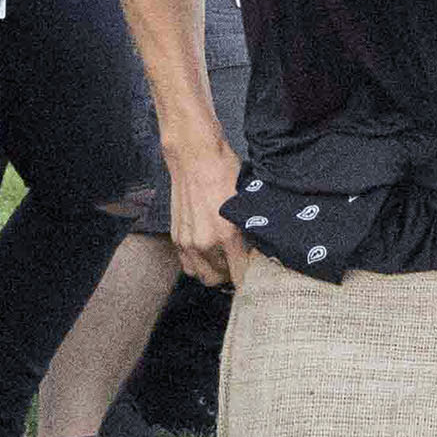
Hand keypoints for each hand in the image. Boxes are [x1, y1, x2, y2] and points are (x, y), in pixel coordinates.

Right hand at [166, 134, 249, 288]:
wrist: (195, 156)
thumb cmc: (225, 173)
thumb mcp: (246, 204)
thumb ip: (250, 233)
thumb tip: (260, 253)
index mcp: (227, 236)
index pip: (241, 277)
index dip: (252, 278)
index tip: (258, 273)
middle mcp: (204, 243)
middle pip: (221, 280)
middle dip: (232, 274)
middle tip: (240, 262)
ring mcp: (187, 241)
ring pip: (202, 276)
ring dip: (214, 271)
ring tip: (223, 258)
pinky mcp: (176, 236)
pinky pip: (187, 265)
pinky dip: (197, 264)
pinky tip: (207, 252)